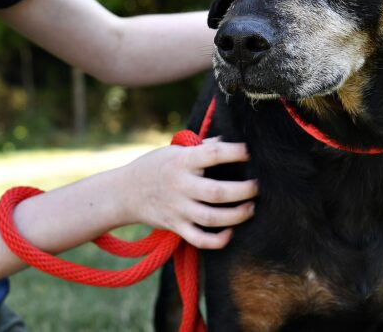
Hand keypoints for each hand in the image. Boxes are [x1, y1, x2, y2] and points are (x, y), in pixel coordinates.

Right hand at [117, 137, 256, 249]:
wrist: (124, 192)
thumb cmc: (154, 166)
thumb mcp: (173, 150)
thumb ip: (201, 148)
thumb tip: (227, 141)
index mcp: (180, 161)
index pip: (213, 155)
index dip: (235, 152)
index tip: (250, 152)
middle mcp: (180, 186)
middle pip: (217, 193)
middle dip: (243, 190)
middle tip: (258, 186)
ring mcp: (178, 209)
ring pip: (212, 218)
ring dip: (237, 215)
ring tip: (251, 207)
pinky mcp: (176, 227)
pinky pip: (199, 239)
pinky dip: (217, 240)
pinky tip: (230, 232)